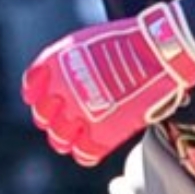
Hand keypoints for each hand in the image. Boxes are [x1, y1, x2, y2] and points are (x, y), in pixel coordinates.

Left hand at [20, 2, 194, 166]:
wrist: (161, 50)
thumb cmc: (134, 40)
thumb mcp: (89, 40)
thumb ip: (73, 62)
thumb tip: (72, 77)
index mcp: (57, 63)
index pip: (32, 87)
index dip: (38, 95)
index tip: (48, 98)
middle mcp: (62, 90)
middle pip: (43, 115)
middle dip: (53, 118)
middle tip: (66, 118)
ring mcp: (81, 113)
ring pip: (59, 138)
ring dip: (66, 138)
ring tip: (78, 136)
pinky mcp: (102, 132)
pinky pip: (84, 152)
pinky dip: (86, 153)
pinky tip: (92, 149)